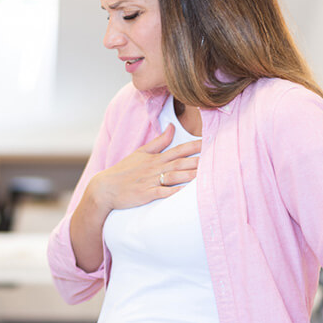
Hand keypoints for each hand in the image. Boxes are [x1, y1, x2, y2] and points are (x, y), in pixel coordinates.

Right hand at [85, 123, 200, 212]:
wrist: (105, 188)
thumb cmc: (124, 171)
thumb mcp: (141, 152)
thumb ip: (159, 141)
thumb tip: (172, 127)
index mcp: (156, 158)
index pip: (179, 150)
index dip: (195, 146)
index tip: (211, 142)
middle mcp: (155, 168)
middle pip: (180, 163)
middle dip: (198, 161)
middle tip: (217, 159)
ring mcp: (151, 182)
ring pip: (173, 177)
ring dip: (189, 175)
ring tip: (205, 175)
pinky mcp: (146, 194)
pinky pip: (162, 193)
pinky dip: (173, 192)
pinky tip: (185, 193)